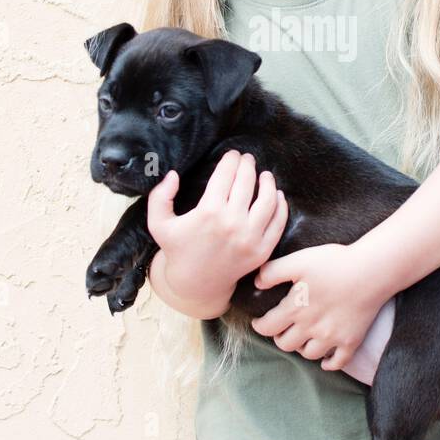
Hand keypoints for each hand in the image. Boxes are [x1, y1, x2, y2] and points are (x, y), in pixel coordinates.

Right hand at [147, 150, 287, 307]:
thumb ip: (160, 196)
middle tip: (247, 158)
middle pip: (247, 183)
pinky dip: (281, 205)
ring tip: (264, 174)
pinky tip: (277, 195)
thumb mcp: (158, 223)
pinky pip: (278, 222)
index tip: (232, 154)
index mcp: (208, 213)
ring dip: (268, 182)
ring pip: (268, 200)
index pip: (225, 175)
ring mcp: (250, 238)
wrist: (195, 284)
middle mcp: (232, 224)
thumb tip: (174, 174)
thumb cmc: (178, 249)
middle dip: (248, 165)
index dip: (230, 160)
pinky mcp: (262, 251)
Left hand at [250, 241, 390, 374]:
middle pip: (285, 344)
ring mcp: (332, 337)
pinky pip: (337, 363)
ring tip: (302, 338)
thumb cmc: (335, 262)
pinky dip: (328, 364)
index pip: (268, 327)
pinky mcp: (351, 341)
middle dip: (279, 337)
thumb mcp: (299, 260)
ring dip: (301, 348)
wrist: (372, 270)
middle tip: (281, 328)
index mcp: (296, 308)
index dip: (259, 326)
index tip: (258, 322)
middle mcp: (311, 328)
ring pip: (308, 354)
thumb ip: (273, 271)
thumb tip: (256, 284)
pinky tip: (325, 359)